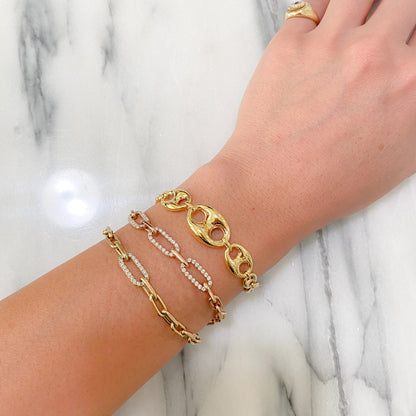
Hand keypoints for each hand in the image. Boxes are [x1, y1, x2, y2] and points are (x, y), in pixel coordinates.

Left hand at [216, 0, 415, 237]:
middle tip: (382, 36)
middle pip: (402, 3)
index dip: (411, 43)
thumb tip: (411, 84)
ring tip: (354, 27)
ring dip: (362, 6)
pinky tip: (322, 29)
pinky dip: (322, 12)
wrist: (272, 187)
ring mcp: (329, 44)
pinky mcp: (289, 45)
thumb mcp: (403, 157)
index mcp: (413, 82)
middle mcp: (375, 54)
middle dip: (396, 18)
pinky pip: (311, 5)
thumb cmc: (332, 184)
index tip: (403, 46)